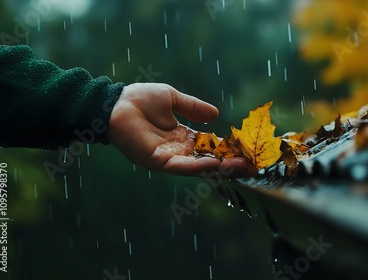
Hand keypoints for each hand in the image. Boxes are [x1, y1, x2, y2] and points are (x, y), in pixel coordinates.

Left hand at [108, 83, 256, 176]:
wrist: (116, 103)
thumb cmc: (140, 99)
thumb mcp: (173, 99)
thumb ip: (194, 108)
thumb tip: (216, 115)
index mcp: (182, 137)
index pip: (210, 147)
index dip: (228, 149)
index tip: (247, 150)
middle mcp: (178, 151)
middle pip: (209, 161)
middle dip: (230, 164)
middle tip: (252, 165)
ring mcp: (169, 158)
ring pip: (199, 167)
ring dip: (221, 168)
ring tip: (241, 167)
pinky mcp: (158, 162)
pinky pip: (182, 167)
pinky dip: (199, 167)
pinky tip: (216, 165)